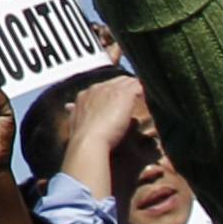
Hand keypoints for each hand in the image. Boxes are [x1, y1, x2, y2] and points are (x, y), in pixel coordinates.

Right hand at [50, 73, 145, 199]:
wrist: (88, 142)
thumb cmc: (82, 139)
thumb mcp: (75, 122)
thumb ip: (75, 113)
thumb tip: (68, 107)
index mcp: (85, 95)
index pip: (104, 86)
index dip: (115, 92)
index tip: (123, 102)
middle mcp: (96, 88)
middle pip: (117, 81)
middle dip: (127, 87)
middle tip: (140, 97)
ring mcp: (110, 90)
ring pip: (129, 81)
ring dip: (138, 89)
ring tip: (151, 97)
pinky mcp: (123, 95)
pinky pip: (139, 86)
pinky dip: (146, 91)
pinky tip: (154, 99)